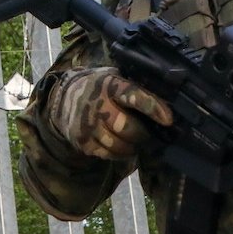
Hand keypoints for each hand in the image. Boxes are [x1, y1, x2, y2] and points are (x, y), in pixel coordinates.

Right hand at [45, 67, 172, 158]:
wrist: (64, 99)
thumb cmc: (99, 88)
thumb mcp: (114, 78)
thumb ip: (134, 88)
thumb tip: (168, 100)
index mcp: (110, 85)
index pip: (133, 95)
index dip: (152, 107)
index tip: (168, 119)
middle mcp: (97, 105)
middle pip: (127, 128)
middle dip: (142, 134)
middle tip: (148, 134)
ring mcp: (88, 126)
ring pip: (118, 145)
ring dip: (132, 146)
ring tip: (135, 141)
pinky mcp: (83, 142)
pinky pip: (108, 155)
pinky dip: (119, 154)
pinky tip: (121, 146)